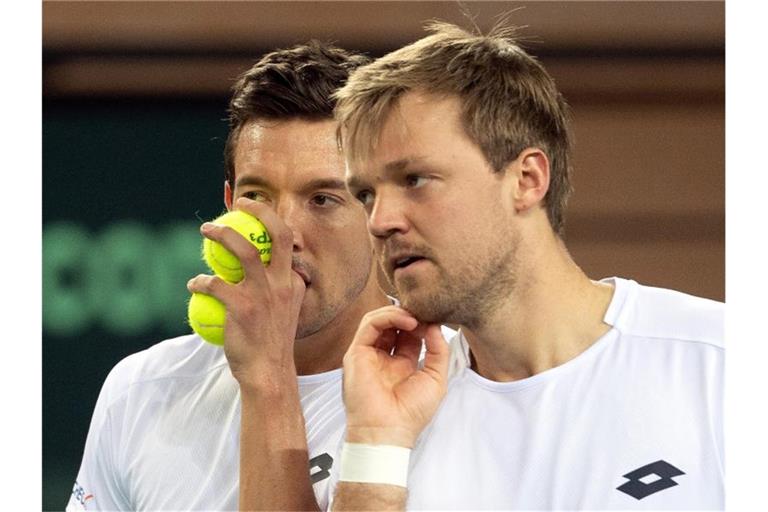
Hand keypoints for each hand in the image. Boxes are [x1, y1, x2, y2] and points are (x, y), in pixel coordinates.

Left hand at [187, 198, 305, 386]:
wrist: (269, 374)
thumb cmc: (272, 345)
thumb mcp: (287, 314)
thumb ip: (279, 292)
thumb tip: (263, 276)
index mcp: (295, 283)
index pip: (289, 243)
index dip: (273, 222)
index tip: (257, 212)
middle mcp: (284, 283)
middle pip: (277, 233)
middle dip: (260, 211)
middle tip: (240, 203)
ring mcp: (264, 294)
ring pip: (244, 249)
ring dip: (223, 234)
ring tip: (207, 229)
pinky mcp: (242, 308)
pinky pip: (214, 284)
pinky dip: (200, 281)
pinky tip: (193, 284)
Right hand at [341, 306, 450, 447]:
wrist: (389, 431)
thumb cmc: (412, 413)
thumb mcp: (436, 379)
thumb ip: (438, 351)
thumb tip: (434, 326)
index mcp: (400, 364)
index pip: (409, 334)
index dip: (422, 324)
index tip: (436, 319)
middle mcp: (382, 357)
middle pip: (393, 324)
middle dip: (410, 315)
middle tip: (426, 313)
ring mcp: (368, 354)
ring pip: (379, 320)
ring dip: (399, 313)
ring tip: (417, 317)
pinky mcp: (356, 352)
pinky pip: (369, 325)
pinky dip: (388, 317)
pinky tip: (407, 320)